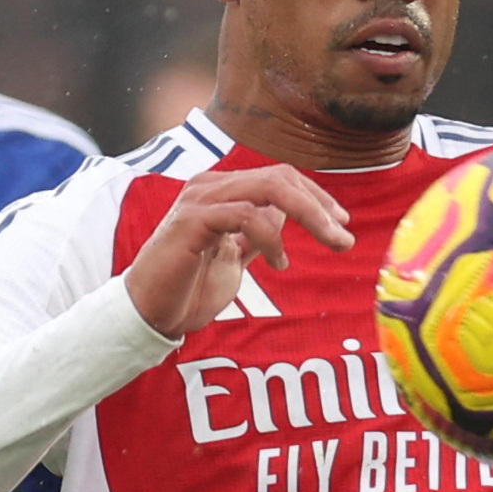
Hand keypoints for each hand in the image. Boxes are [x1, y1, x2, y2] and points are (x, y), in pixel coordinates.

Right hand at [121, 165, 350, 340]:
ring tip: (329, 245)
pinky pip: (246, 215)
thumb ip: (257, 235)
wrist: (149, 314)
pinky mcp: (192, 220)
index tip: (341, 224)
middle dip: (319, 206)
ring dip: (308, 216)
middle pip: (280, 177)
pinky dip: (271, 236)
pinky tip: (279, 262)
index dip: (316, 197)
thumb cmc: (187, 289)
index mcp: (222, 192)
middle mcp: (211, 186)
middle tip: (344, 238)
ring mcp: (200, 199)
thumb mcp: (234, 258)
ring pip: (269, 189)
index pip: (279, 177)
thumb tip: (288, 217)